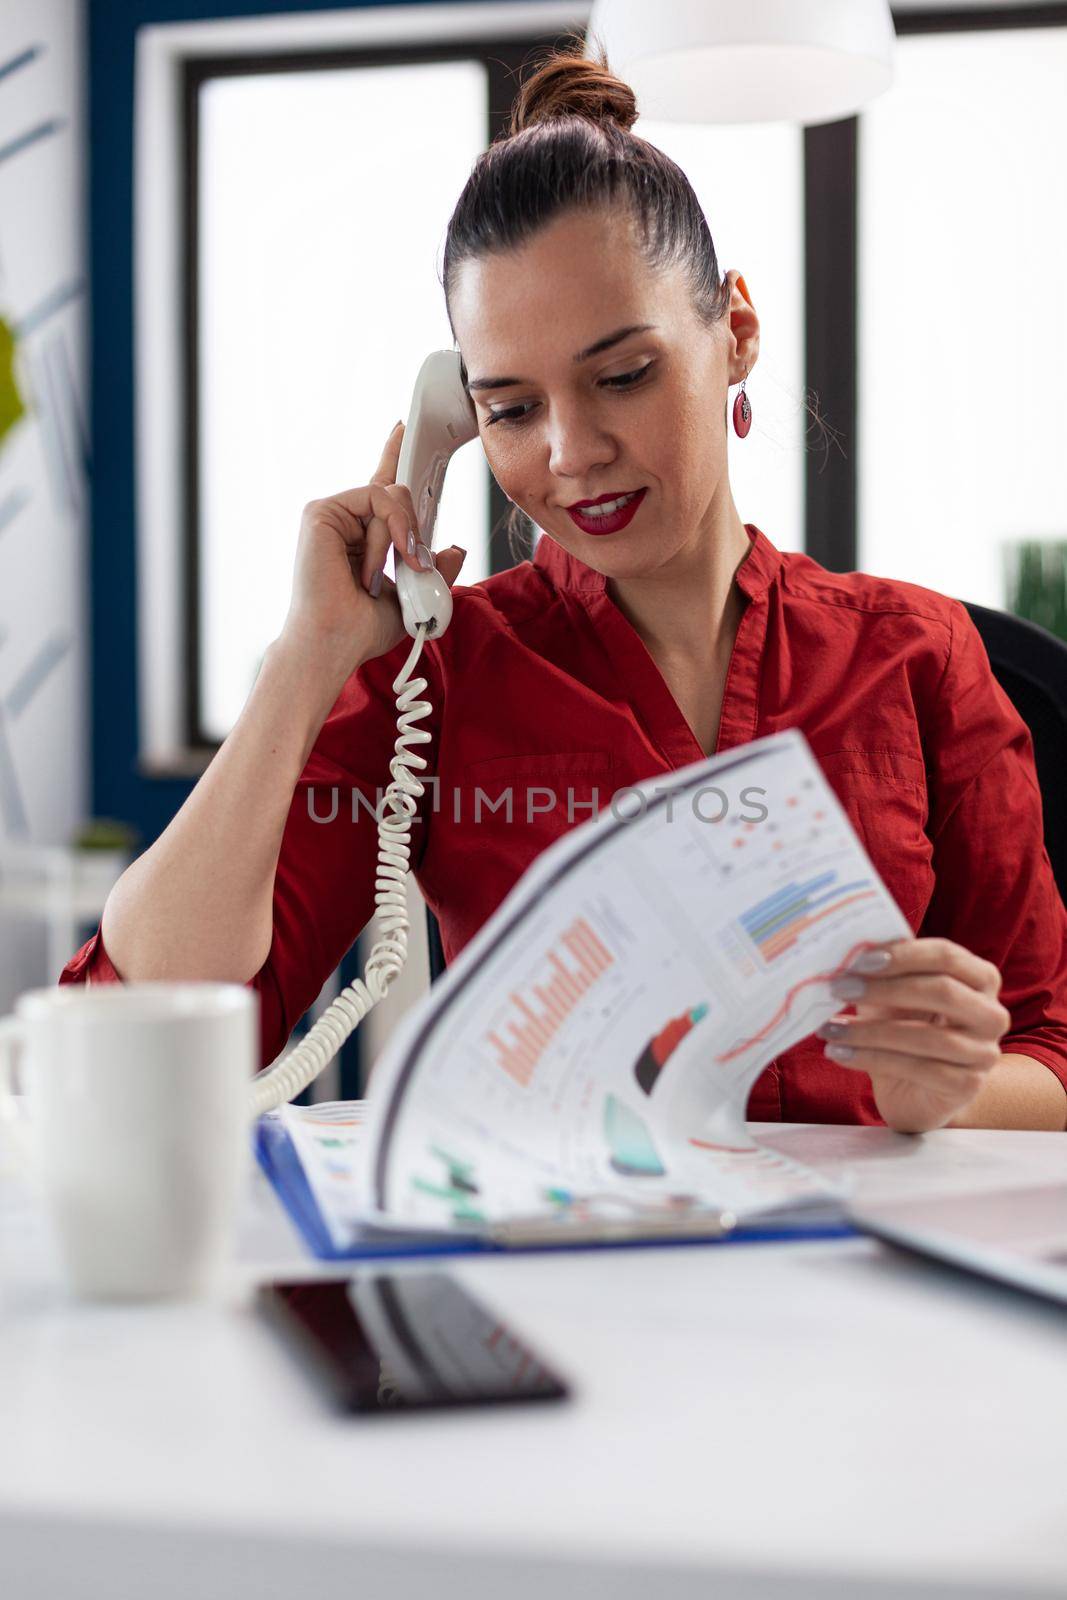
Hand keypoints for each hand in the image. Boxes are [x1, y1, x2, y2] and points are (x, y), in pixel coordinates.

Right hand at [280, 421, 466, 680]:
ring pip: (391, 496)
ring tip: (389, 571)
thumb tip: (453, 548)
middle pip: (398, 494)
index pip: (381, 490)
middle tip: (412, 565)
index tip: (403, 429)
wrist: (335, 643)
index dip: (392, 456)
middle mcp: (345, 521)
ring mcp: (332, 514)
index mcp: (362, 537)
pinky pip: (377, 498)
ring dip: (402, 537)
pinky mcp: (322, 511)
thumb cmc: (360, 630)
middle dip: (414, 530)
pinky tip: (382, 559)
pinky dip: (390, 529)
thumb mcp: (414, 599)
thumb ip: (435, 571)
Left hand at [815, 937, 1011, 1132]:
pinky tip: (840, 1052)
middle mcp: (991, 1014)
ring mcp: (984, 1053)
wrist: (912, 1089)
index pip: (946, 955)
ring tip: (829, 1028)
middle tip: (838, 988)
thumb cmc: (903, 1027)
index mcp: (980, 978)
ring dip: (869, 1031)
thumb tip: (849, 946)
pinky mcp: (967, 1086)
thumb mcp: (893, 993)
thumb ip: (883, 968)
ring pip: (926, 1037)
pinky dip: (871, 1059)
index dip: (903, 954)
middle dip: (884, 988)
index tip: (859, 960)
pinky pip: (918, 1070)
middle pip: (942, 991)